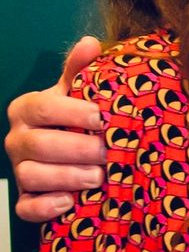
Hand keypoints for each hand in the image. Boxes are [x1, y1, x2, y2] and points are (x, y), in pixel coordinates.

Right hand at [5, 36, 106, 222]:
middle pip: (39, 144)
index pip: (44, 108)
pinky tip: (68, 203)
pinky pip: (26, 208)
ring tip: (99, 177)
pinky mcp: (26, 198)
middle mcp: (17, 139)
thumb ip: (81, 71)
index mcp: (28, 109)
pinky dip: (45, 207)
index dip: (72, 112)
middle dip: (77, 149)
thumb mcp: (78, 93)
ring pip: (32, 176)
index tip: (101, 117)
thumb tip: (90, 44)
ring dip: (67, 178)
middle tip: (108, 152)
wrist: (74, 153)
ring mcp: (20, 170)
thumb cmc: (76, 118)